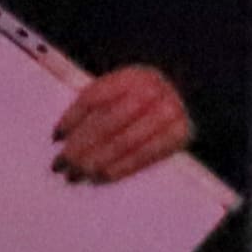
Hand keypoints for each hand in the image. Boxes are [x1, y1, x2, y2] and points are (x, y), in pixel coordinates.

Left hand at [52, 63, 195, 185]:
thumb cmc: (146, 100)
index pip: (96, 96)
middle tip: (60, 164)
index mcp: (133, 74)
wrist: (194, 100)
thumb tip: (62, 134)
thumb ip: (98, 106)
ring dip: (95, 162)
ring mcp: (169, 112)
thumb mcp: (124, 90)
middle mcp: (152, 90)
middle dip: (80, 146)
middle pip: (108, 122)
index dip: (73, 117)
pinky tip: (100, 176)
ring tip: (75, 175)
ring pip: (123, 142)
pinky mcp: (180, 134)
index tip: (56, 136)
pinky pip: (144, 156)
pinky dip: (120, 168)